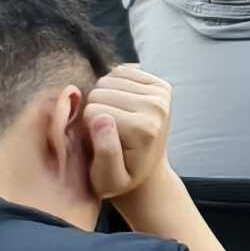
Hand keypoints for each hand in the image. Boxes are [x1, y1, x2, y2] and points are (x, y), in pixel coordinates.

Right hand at [83, 65, 176, 207]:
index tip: (100, 143)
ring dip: (103, 99)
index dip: (88, 127)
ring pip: (107, 80)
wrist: (146, 170)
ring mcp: (161, 93)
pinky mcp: (160, 85)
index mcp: (144, 130)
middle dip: (95, 111)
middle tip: (107, 132)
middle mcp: (156, 107)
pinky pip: (120, 71)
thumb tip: (101, 118)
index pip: (93, 111)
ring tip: (113, 121)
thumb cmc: (122, 177)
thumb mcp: (108, 178)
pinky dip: (113, 87)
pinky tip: (119, 106)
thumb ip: (105, 152)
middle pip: (100, 91)